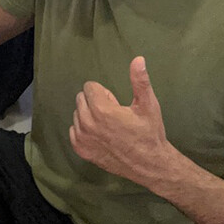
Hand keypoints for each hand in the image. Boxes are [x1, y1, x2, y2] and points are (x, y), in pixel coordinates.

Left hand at [69, 56, 172, 186]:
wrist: (150, 165)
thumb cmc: (149, 133)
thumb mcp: (148, 105)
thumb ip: (140, 81)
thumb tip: (138, 59)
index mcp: (101, 110)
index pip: (89, 87)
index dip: (105, 93)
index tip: (116, 104)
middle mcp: (87, 123)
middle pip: (81, 99)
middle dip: (95, 102)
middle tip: (114, 115)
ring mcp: (82, 137)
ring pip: (77, 114)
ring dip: (89, 116)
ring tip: (109, 126)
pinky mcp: (80, 149)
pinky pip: (73, 130)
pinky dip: (84, 130)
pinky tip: (101, 136)